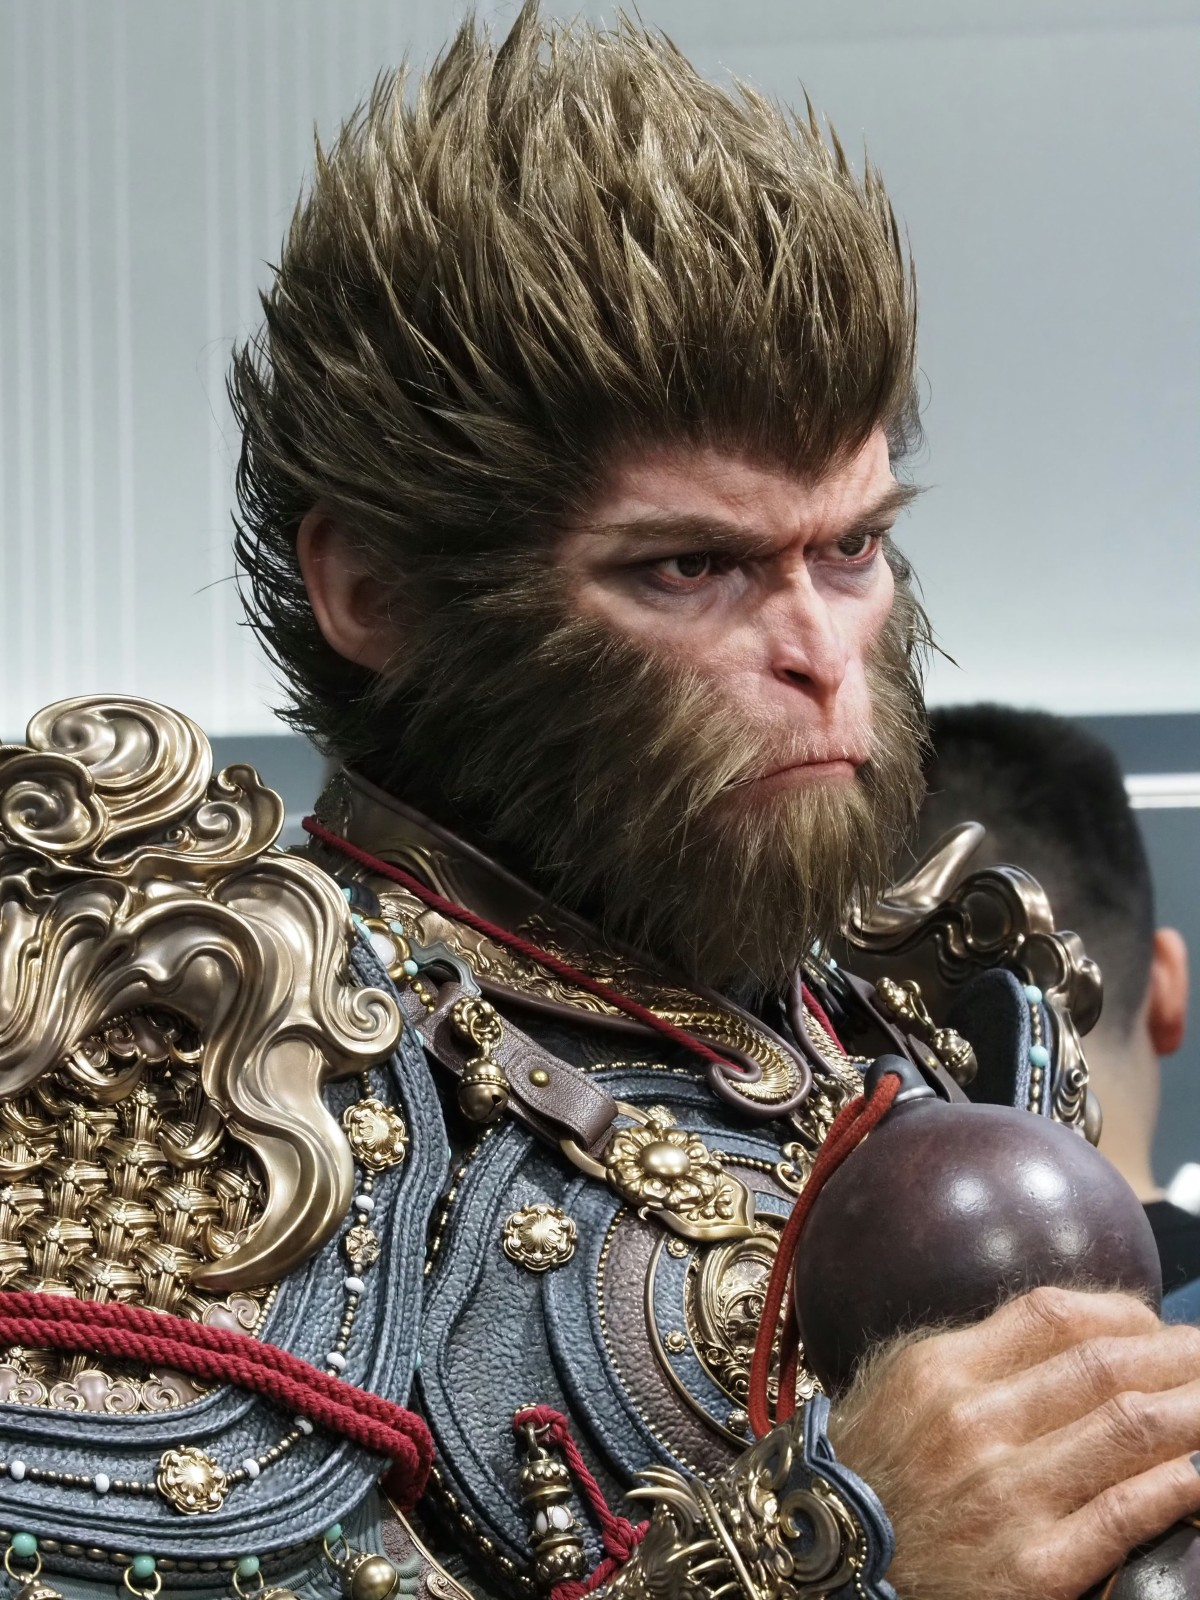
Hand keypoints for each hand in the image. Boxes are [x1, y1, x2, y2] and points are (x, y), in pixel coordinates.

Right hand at [827, 1287, 1199, 1599]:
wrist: (827, 1566)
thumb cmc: (872, 1474)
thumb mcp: (901, 1389)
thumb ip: (975, 1353)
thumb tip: (1071, 1328)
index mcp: (941, 1371)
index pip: (1054, 1316)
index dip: (1123, 1314)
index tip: (1156, 1325)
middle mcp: (973, 1424)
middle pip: (1103, 1367)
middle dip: (1176, 1356)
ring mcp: (1006, 1497)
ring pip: (1127, 1429)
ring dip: (1193, 1410)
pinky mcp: (1034, 1569)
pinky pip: (1123, 1513)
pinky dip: (1175, 1485)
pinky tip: (1198, 1473)